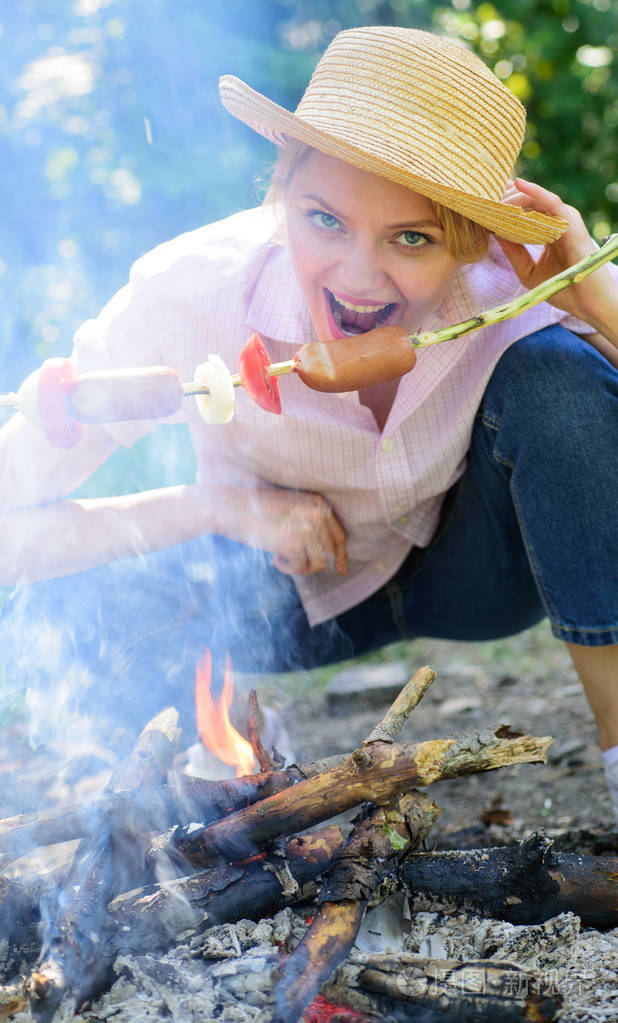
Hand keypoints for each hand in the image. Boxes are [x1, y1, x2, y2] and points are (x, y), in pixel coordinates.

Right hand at [243, 487, 347, 576]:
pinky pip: (301, 568)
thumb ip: (310, 524)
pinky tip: (275, 560)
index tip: (341, 569)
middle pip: (330, 552)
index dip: (341, 555)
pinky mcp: (293, 544)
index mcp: (318, 504)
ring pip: (318, 563)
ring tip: (282, 558)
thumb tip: (330, 557)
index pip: (339, 535)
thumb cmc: (257, 510)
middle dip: (315, 564)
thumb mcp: (292, 509)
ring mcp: (307, 529)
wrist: (232, 508)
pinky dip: (288, 568)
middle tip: (296, 565)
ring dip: (300, 567)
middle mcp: (317, 514)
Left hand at [498, 178, 617, 338]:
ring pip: (535, 200)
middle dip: (504, 198)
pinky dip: (534, 192)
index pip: (524, 212)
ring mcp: (565, 220)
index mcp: (548, 232)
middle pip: (527, 202)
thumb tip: (494, 233)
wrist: (588, 304)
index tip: (482, 205)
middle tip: (482, 198)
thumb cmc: (562, 289)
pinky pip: (551, 202)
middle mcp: (557, 222)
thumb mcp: (528, 271)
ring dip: (513, 197)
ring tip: (492, 196)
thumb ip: (513, 252)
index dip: (504, 206)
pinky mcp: (571, 223)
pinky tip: (517, 185)